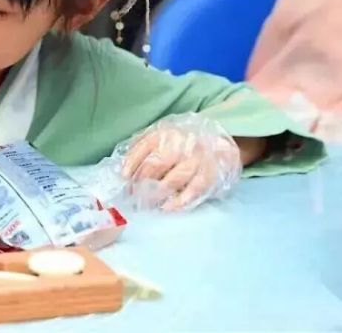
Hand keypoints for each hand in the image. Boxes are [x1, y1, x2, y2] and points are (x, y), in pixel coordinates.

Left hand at [121, 113, 242, 210]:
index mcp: (165, 133)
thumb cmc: (183, 144)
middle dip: (141, 183)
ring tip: (147, 204)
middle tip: (133, 196)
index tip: (124, 179)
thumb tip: (123, 165)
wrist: (219, 145)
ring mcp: (196, 158)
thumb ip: (142, 146)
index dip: (131, 165)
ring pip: (174, 178)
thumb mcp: (162, 137)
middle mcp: (181, 143)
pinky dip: (180, 201)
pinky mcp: (210, 173)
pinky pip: (194, 189)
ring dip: (158, 194)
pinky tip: (168, 208)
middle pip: (156, 164)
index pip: (143, 147)